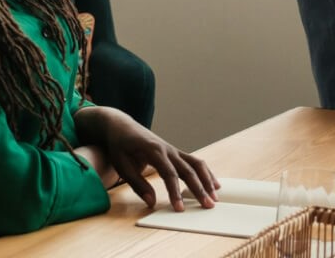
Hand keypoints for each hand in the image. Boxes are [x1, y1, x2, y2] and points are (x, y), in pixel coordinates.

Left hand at [76, 106, 219, 210]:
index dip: (175, 192)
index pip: (169, 174)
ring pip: (196, 164)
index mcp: (153, 151)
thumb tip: (152, 202)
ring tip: (215, 197)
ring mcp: (173, 149)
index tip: (180, 208)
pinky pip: (194, 162)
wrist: (121, 125)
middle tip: (208, 206)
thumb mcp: (121, 165)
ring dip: (207, 180)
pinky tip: (213, 184)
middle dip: (199, 189)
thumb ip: (137, 184)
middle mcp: (167, 149)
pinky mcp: (175, 152)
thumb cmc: (119, 145)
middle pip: (188, 170)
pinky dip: (205, 173)